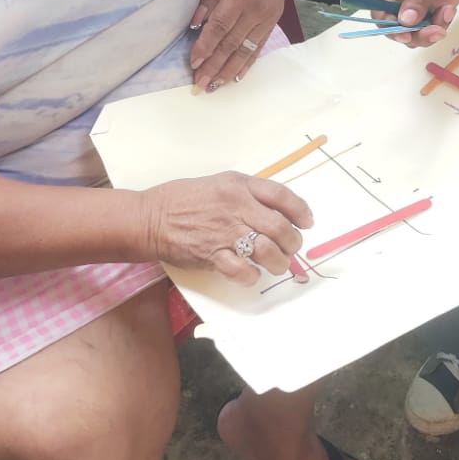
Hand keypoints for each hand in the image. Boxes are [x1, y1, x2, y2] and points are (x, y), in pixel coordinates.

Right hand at [143, 172, 312, 283]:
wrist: (151, 217)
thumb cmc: (184, 199)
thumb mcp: (219, 183)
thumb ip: (248, 193)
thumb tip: (278, 211)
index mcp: (238, 186)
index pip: (281, 195)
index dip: (300, 210)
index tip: (307, 221)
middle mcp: (235, 207)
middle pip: (280, 227)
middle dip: (293, 242)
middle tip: (291, 248)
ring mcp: (224, 232)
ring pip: (267, 250)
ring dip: (279, 262)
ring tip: (276, 264)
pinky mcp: (212, 255)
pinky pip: (242, 270)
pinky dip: (252, 276)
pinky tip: (252, 274)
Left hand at [189, 0, 294, 90]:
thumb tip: (196, 25)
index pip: (219, 28)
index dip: (205, 48)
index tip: (193, 64)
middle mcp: (257, 8)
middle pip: (232, 44)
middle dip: (215, 66)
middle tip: (200, 85)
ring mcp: (268, 13)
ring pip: (247, 48)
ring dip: (230, 69)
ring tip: (216, 86)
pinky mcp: (274, 15)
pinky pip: (260, 44)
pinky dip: (248, 60)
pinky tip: (238, 74)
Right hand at [370, 0, 458, 48]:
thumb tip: (404, 22)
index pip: (380, 11)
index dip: (389, 26)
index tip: (406, 34)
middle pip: (397, 27)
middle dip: (415, 33)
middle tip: (434, 31)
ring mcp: (417, 4)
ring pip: (415, 32)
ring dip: (430, 31)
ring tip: (446, 15)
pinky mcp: (433, 9)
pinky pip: (432, 27)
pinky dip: (442, 24)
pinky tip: (450, 9)